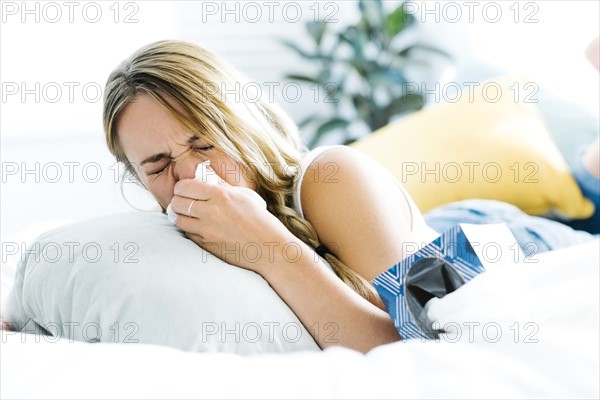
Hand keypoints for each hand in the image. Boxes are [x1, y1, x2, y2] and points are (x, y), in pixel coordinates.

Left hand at [169, 176, 296, 272]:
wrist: (270, 248)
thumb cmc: (261, 220)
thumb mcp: (245, 196)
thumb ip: (222, 186)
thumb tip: (206, 176)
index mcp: (221, 195)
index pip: (185, 186)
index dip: (182, 187)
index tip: (186, 188)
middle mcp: (211, 212)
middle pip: (177, 202)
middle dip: (178, 200)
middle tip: (185, 201)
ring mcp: (207, 231)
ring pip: (178, 219)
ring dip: (181, 216)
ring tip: (190, 215)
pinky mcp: (206, 245)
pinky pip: (188, 234)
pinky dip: (190, 230)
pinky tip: (200, 228)